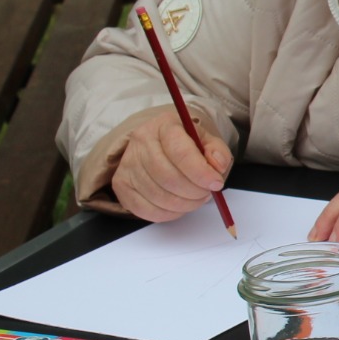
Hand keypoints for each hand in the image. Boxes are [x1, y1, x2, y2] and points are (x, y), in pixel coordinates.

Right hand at [109, 107, 233, 222]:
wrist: (160, 147)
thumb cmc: (187, 146)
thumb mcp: (207, 141)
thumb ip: (217, 151)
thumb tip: (217, 165)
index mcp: (164, 125)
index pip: (180, 152)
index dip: (200, 172)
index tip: (216, 183)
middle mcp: (141, 141)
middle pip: (168, 176)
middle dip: (194, 191)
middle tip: (207, 193)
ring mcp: (127, 164)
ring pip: (158, 196)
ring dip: (184, 204)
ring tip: (196, 198)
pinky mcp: (121, 185)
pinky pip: (145, 209)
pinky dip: (168, 213)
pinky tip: (179, 205)